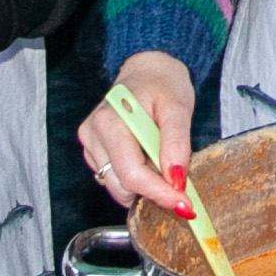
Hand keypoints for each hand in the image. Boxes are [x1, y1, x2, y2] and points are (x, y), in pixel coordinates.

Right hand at [80, 51, 197, 215]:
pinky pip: (114, 179)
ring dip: (145, 185)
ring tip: (161, 159)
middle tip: (179, 182)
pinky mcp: (93, 152)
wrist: (148, 70)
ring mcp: (90, 144)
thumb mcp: (178, 108)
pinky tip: (147, 158)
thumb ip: (176, 143)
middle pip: (122, 186)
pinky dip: (135, 178)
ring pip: (118, 187)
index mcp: (110, 121)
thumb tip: (176, 179)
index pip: (132, 174)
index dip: (159, 194)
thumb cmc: (162, 84)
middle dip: (154, 191)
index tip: (184, 206)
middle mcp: (93, 134)